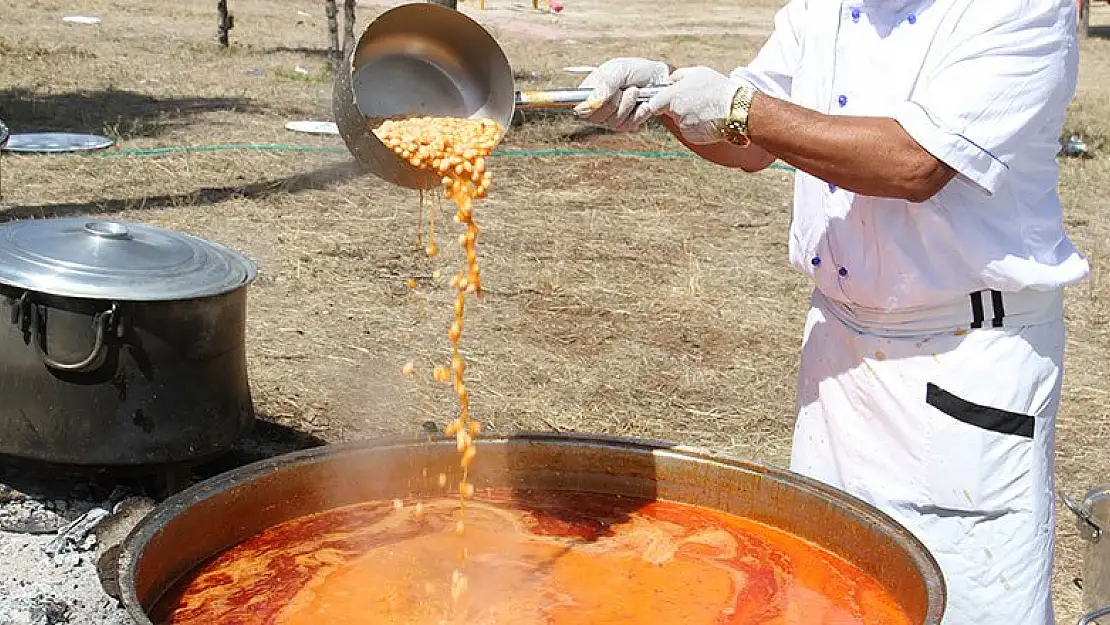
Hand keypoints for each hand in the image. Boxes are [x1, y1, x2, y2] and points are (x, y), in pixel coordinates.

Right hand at [573, 58, 670, 130]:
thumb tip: (592, 102)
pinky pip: (627, 126)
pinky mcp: (625, 124)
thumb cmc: (636, 71)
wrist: (659, 79)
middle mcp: (597, 106)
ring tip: (636, 92)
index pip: (579, 107)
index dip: (588, 107)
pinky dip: (638, 113)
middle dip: (614, 102)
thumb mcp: (620, 70)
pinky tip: (643, 104)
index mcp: (590, 91)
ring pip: (613, 122)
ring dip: (628, 105)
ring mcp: (611, 117)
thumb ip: (605, 84)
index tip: (598, 101)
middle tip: (625, 88)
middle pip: (595, 117)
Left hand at [632, 66, 747, 144]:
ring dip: (688, 117)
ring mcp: (683, 126)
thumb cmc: (718, 89)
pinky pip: (689, 131)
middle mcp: (675, 112)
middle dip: (676, 108)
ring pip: (680, 122)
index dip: (659, 102)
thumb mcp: (698, 73)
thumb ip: (678, 75)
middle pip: (668, 112)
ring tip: (705, 109)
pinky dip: (695, 127)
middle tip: (694, 102)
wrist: (736, 109)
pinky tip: (707, 119)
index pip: (653, 104)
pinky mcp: (691, 136)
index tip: (664, 101)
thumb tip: (669, 79)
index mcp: (673, 96)